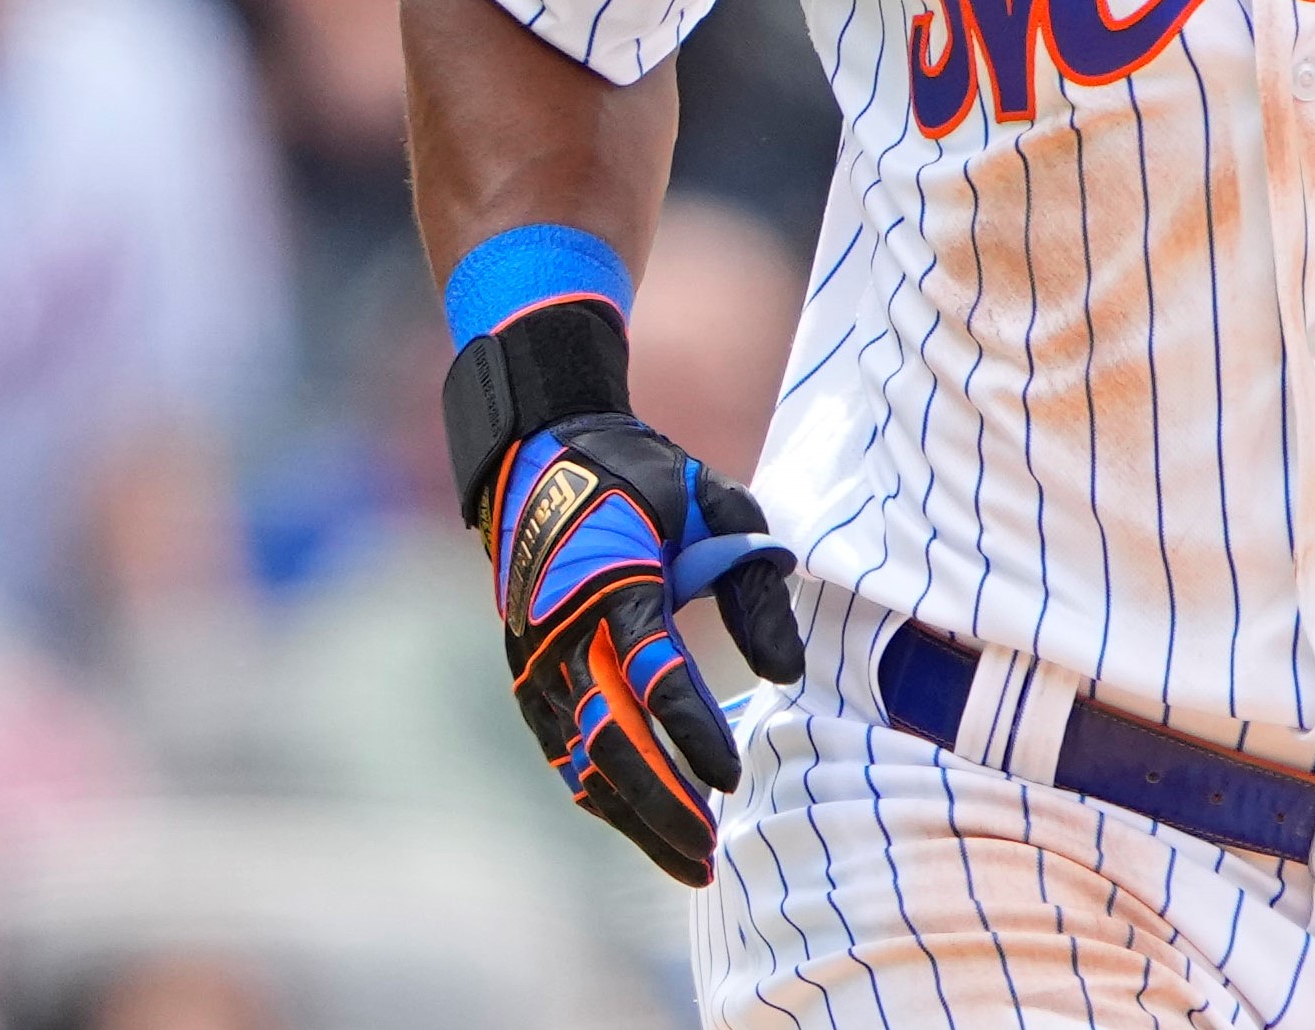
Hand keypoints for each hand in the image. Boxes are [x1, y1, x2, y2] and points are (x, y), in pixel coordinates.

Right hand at [486, 412, 802, 882]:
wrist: (540, 454)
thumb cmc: (640, 478)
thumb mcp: (715, 503)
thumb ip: (753, 582)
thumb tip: (785, 674)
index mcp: (612, 584)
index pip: (652, 675)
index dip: (693, 732)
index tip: (732, 777)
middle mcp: (563, 634)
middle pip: (611, 740)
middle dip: (662, 804)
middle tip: (711, 851)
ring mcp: (537, 661)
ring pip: (583, 761)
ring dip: (635, 817)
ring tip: (691, 860)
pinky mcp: (528, 678)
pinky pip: (564, 752)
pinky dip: (602, 794)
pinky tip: (645, 826)